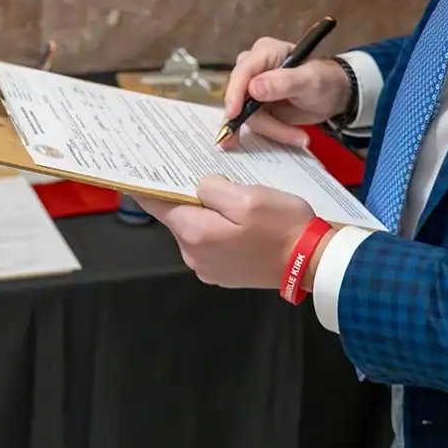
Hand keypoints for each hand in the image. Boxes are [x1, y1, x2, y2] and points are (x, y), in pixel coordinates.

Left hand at [137, 176, 322, 290]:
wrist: (312, 262)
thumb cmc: (283, 227)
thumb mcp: (248, 197)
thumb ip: (213, 188)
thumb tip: (200, 187)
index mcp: (195, 233)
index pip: (158, 205)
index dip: (147, 187)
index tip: (135, 173)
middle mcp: (194, 255)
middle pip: (178, 217)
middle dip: (188, 197)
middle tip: (207, 177)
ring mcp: (208, 268)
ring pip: (196, 230)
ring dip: (207, 214)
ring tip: (232, 201)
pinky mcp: (223, 274)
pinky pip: (210, 244)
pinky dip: (218, 230)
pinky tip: (240, 223)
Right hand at [222, 36, 351, 147]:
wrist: (333, 94)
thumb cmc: (324, 79)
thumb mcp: (310, 80)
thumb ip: (284, 82)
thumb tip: (253, 88)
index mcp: (265, 52)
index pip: (243, 72)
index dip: (234, 94)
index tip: (233, 115)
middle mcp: (253, 68)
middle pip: (241, 98)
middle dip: (263, 121)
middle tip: (289, 136)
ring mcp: (252, 88)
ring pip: (248, 115)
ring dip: (274, 129)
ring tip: (300, 137)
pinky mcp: (256, 106)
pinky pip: (255, 123)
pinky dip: (272, 133)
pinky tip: (291, 137)